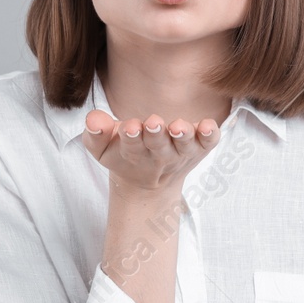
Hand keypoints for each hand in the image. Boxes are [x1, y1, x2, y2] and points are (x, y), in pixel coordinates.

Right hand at [80, 109, 220, 194]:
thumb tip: (93, 119)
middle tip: (154, 123)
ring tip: (179, 127)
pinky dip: (211, 135)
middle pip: (159, 146)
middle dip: (156, 135)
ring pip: (185, 145)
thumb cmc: (123, 156)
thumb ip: (95, 134)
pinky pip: (209, 143)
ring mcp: (182, 151)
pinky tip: (209, 125)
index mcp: (135, 152)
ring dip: (183, 136)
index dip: (131, 136)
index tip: (131, 127)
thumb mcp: (102, 148)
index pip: (132, 145)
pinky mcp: (200, 147)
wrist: (148, 183)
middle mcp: (161, 154)